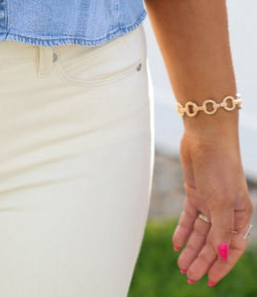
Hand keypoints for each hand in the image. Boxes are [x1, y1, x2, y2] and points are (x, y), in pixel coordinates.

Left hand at [173, 129, 252, 285]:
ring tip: (181, 266)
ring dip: (191, 249)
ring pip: (200, 232)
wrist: (205, 136)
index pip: (231, 247)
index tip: (209, 281)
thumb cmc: (219, 167)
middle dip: (202, 260)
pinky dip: (183, 230)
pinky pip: (190, 217)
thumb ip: (220, 229)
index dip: (221, 265)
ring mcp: (210, 201)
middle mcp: (226, 210)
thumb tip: (221, 255)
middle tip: (189, 277)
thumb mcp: (221, 201)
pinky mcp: (195, 192)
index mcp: (240, 214)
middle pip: (213, 242)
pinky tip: (176, 244)